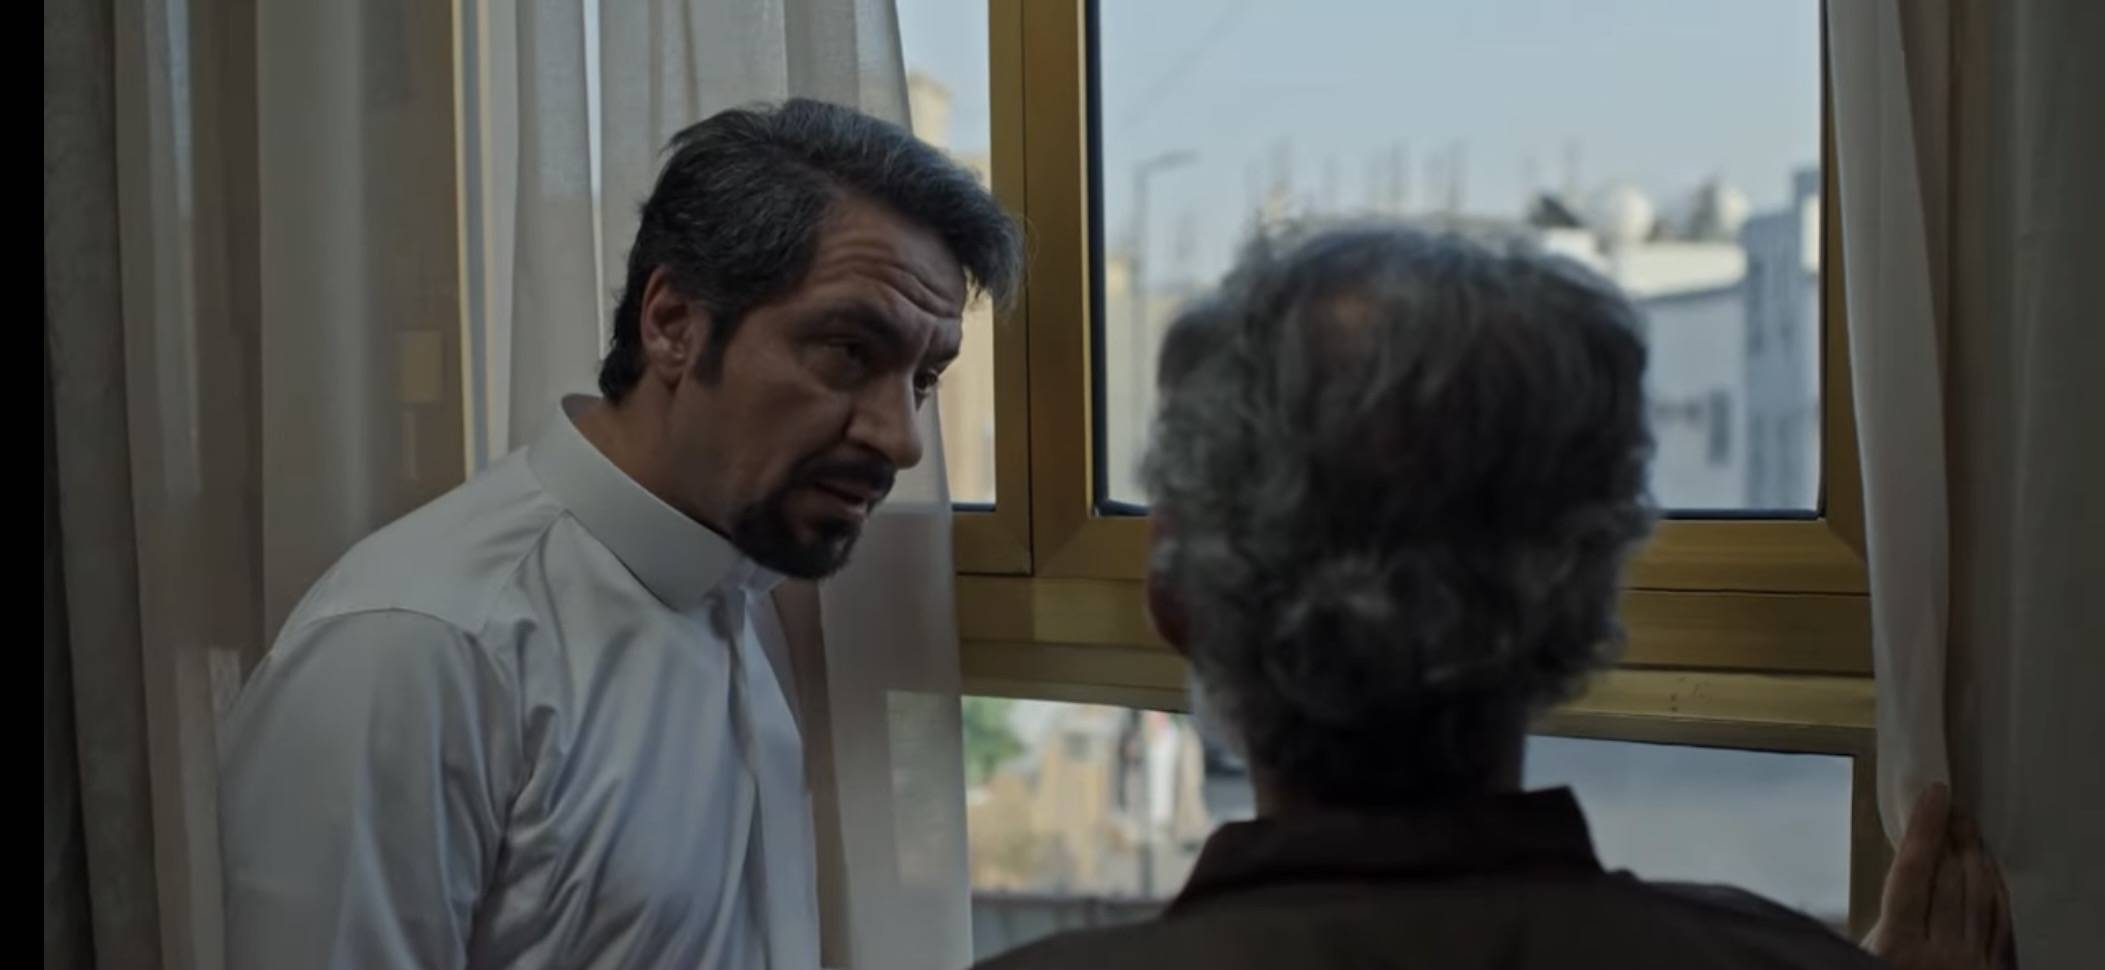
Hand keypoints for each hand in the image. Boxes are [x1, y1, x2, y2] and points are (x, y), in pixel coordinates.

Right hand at [1864, 783, 2016, 969]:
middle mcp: (1941, 953)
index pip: (1914, 871)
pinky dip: (1997, 888)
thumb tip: (1885, 870)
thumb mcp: (1861, 957)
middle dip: (1951, 832)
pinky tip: (1990, 870)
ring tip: (1968, 827)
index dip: (1924, 826)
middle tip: (1949, 804)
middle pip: (1950, 876)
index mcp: (1897, 946)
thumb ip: (1876, 918)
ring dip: (1976, 853)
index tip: (1932, 795)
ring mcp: (1975, 964)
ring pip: (1982, 893)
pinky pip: (2004, 920)